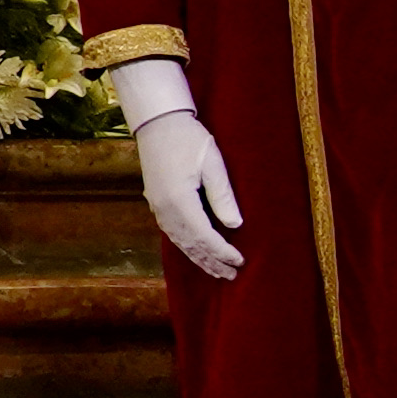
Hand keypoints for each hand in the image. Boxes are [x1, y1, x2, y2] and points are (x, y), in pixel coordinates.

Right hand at [132, 108, 248, 281]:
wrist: (156, 121)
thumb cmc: (187, 138)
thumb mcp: (212, 163)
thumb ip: (222, 195)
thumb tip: (235, 225)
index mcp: (180, 201)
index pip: (205, 236)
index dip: (223, 251)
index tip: (240, 261)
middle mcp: (165, 209)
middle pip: (191, 244)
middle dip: (212, 261)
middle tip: (232, 275)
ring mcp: (157, 207)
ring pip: (180, 241)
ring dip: (199, 258)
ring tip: (216, 271)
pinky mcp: (156, 202)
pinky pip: (172, 233)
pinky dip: (186, 246)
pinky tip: (195, 251)